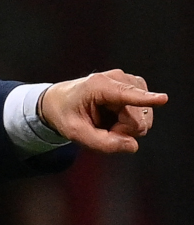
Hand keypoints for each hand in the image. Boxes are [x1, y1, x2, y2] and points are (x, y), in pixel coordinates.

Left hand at [39, 69, 167, 153]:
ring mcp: (131, 82)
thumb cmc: (67, 115)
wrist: (62, 101)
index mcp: (98, 86)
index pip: (126, 95)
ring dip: (125, 128)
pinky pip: (143, 116)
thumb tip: (133, 146)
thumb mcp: (74, 133)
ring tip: (105, 121)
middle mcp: (119, 79)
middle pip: (137, 121)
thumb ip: (101, 143)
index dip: (145, 98)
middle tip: (99, 128)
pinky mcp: (138, 87)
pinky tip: (114, 116)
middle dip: (121, 132)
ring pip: (143, 120)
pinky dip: (128, 123)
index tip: (162, 99)